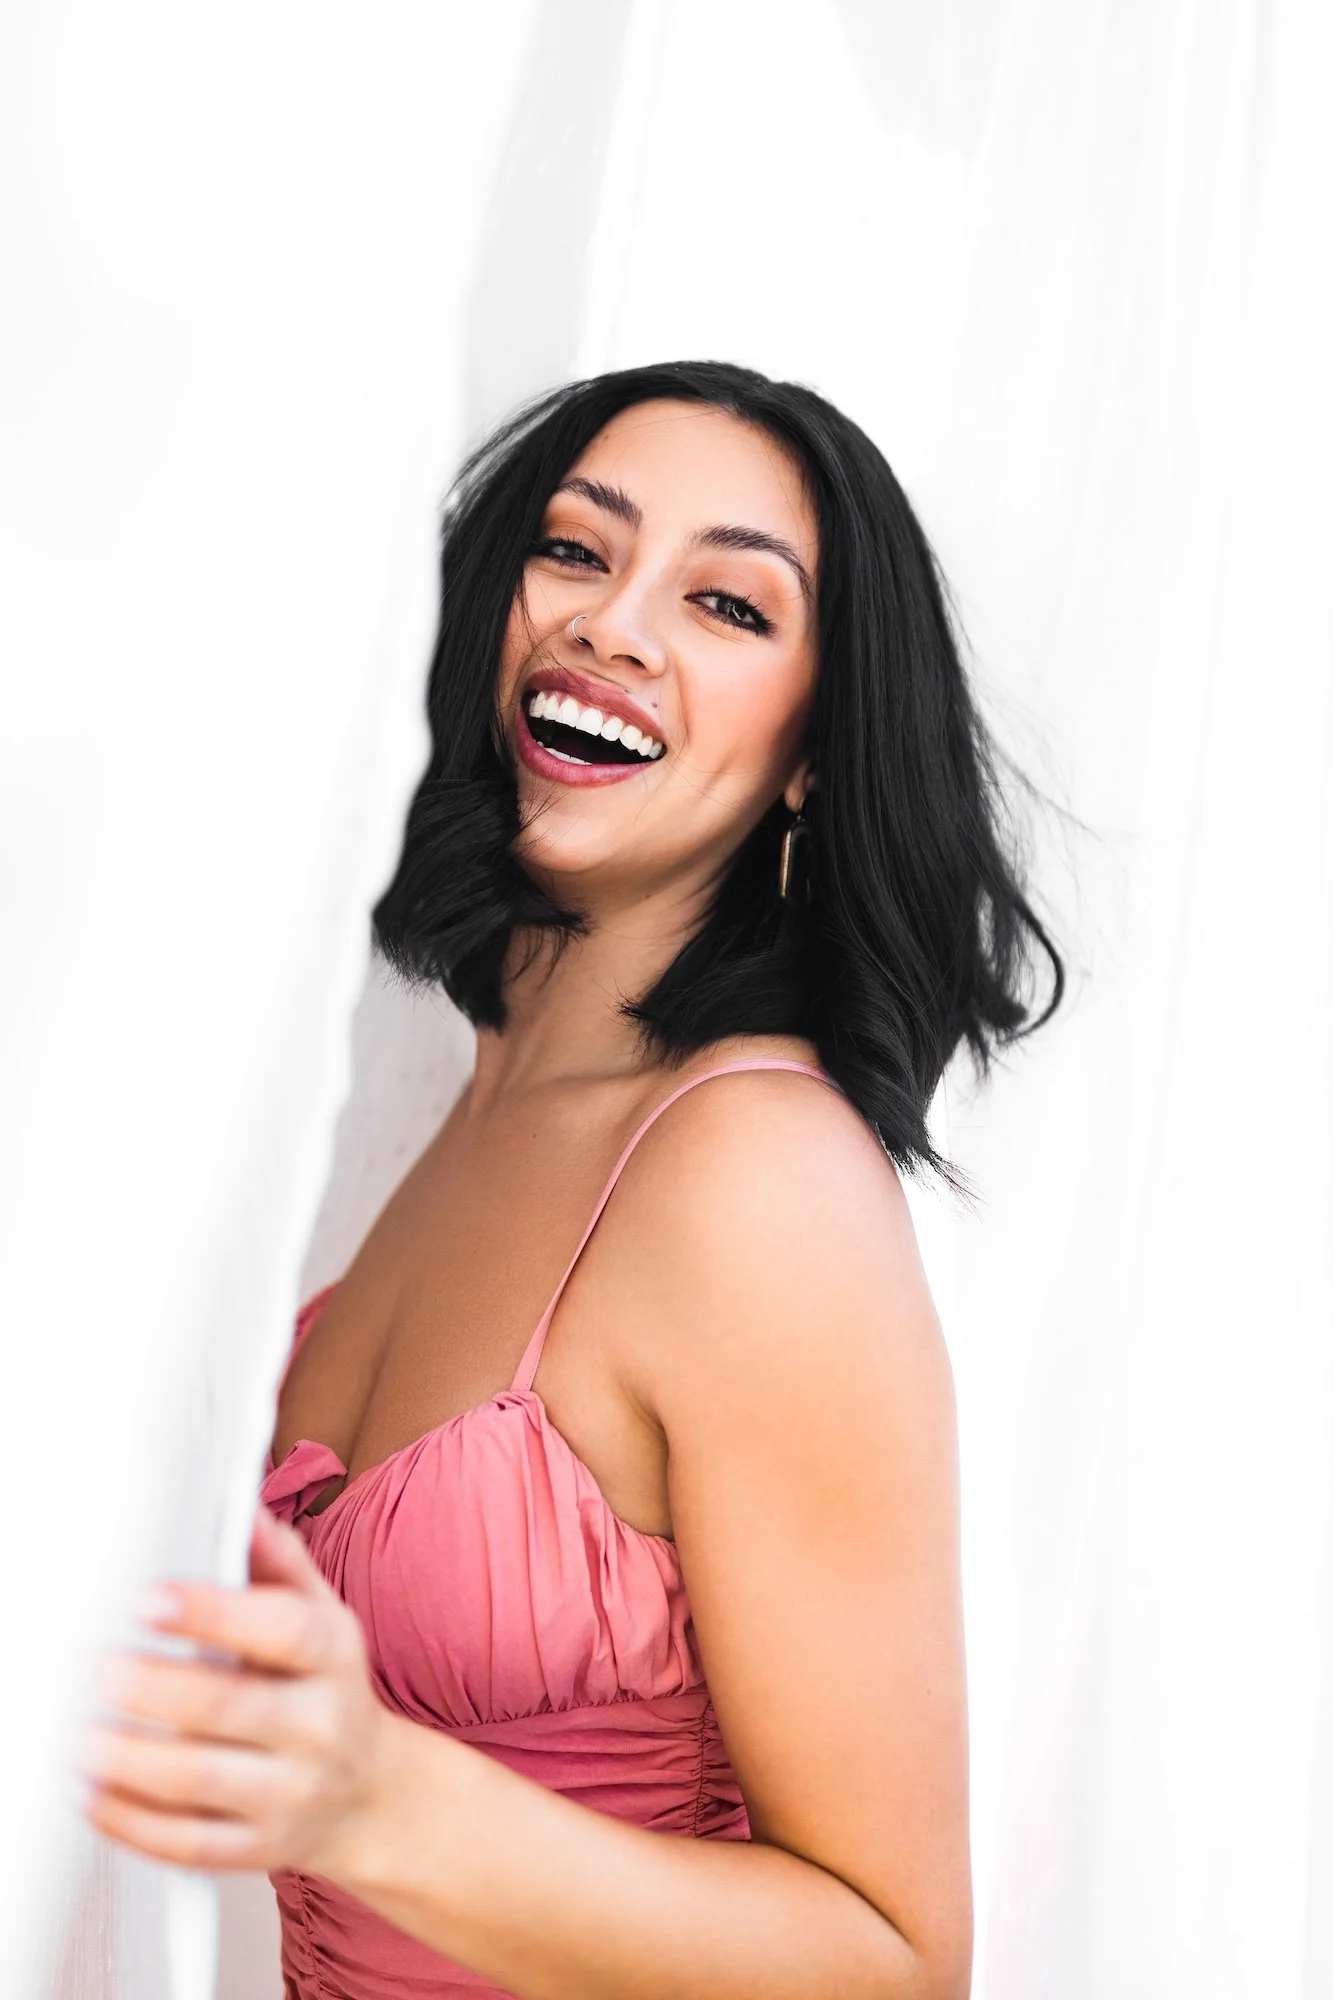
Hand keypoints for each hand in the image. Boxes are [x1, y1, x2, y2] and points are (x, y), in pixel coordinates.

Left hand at [78, 1506, 395, 1878]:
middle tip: (92, 1668)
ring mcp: (288, 1793)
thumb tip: (243, 1510)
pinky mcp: (256, 1848)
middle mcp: (317, 1725)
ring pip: (196, 1780)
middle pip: (225, 1706)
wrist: (369, 1794)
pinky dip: (128, 1820)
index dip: (211, 1613)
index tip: (149, 1599)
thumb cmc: (327, 1690)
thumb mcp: (324, 1616)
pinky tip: (91, 1792)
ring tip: (75, 1734)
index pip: (280, 1629)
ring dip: (124, 1758)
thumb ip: (280, 1562)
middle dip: (147, 1687)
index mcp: (331, 1656)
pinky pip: (185, 1842)